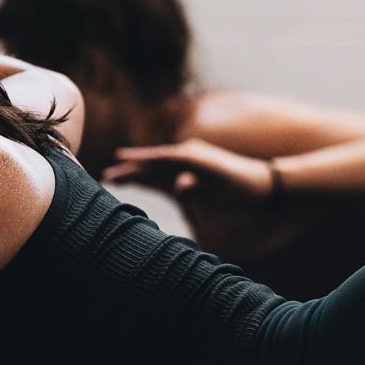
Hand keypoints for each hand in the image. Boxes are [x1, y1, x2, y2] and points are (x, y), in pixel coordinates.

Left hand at [102, 139, 289, 260]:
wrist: (262, 189)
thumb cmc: (236, 198)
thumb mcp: (206, 207)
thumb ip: (190, 207)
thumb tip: (178, 199)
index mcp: (183, 175)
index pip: (150, 176)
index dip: (130, 178)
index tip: (107, 182)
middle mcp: (183, 164)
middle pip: (148, 167)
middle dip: (126, 171)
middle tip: (103, 177)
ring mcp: (191, 158)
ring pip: (156, 160)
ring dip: (135, 163)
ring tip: (116, 167)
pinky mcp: (199, 158)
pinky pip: (172, 158)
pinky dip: (154, 159)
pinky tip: (137, 161)